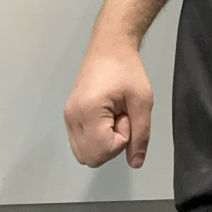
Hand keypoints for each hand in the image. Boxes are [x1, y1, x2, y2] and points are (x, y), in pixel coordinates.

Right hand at [64, 47, 152, 167]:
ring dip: (104, 143)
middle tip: (121, 118)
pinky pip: (81, 143)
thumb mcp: (143, 101)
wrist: (109, 48)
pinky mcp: (69, 116)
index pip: (102, 151)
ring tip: (114, 117)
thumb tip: (136, 162)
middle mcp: (71, 117)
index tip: (127, 117)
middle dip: (112, 145)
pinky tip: (107, 118)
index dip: (122, 140)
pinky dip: (96, 139)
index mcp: (87, 111)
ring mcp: (68, 117)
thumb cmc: (126, 69)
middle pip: (91, 158)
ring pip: (84, 154)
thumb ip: (141, 135)